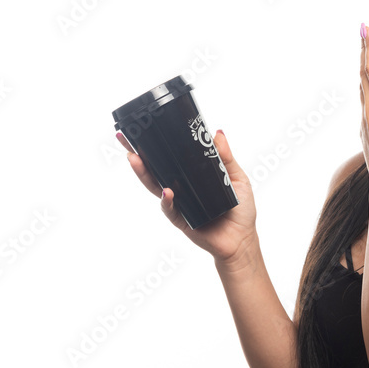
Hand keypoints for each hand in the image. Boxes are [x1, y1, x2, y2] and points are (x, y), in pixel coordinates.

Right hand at [116, 130, 257, 263]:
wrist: (243, 240)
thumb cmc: (241, 210)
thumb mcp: (236, 178)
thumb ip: (226, 158)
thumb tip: (217, 133)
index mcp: (192, 175)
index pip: (170, 157)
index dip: (156, 144)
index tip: (142, 127)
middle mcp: (181, 187)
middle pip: (155, 168)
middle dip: (138, 154)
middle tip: (125, 138)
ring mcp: (179, 203)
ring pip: (156, 187)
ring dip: (144, 173)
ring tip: (135, 159)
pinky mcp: (181, 220)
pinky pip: (170, 210)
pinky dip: (166, 201)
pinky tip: (166, 192)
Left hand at [359, 22, 368, 181]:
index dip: (367, 46)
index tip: (363, 28)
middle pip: (363, 73)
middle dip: (363, 52)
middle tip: (362, 34)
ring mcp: (365, 119)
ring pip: (361, 88)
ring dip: (363, 70)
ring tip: (367, 57)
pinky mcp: (364, 129)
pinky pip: (364, 102)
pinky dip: (366, 88)